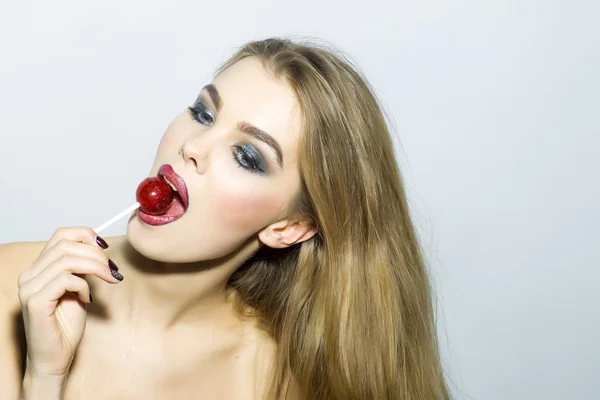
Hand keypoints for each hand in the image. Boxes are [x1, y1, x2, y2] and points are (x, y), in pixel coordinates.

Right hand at [17, 227, 123, 379]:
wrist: (55, 358)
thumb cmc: (66, 326)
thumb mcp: (79, 289)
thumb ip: (82, 268)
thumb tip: (98, 249)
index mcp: (38, 268)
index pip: (60, 235)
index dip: (85, 235)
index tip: (105, 247)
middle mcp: (29, 275)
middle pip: (66, 245)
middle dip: (96, 254)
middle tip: (112, 269)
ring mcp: (29, 287)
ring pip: (67, 259)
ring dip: (95, 267)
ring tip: (108, 279)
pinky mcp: (35, 301)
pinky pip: (65, 279)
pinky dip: (83, 285)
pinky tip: (88, 298)